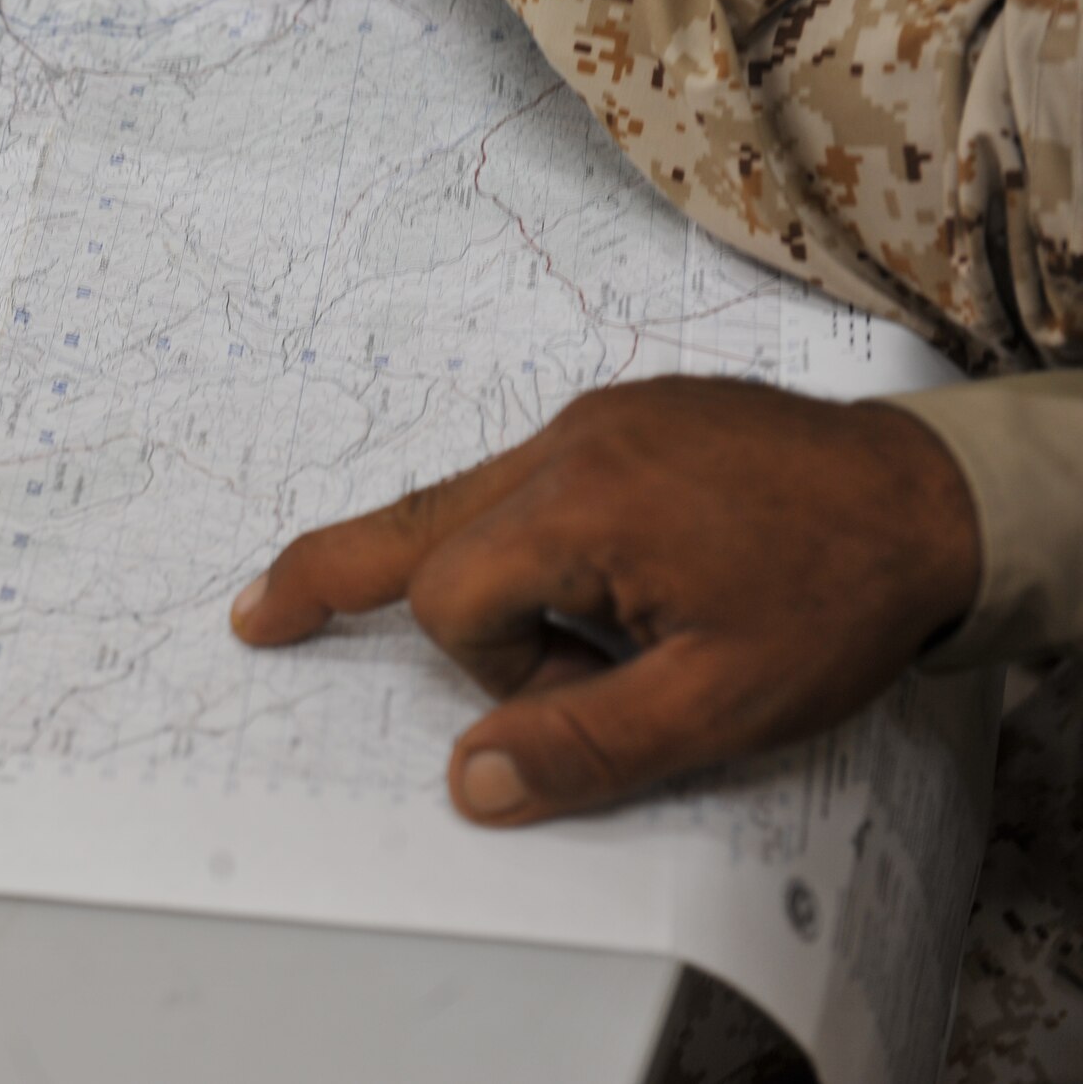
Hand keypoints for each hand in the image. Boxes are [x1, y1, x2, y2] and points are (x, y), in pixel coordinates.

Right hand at [229, 377, 981, 825]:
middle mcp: (568, 442)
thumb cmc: (838, 596)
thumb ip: (582, 746)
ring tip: (555, 630)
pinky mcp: (627, 414)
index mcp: (579, 503)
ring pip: (474, 498)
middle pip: (417, 520)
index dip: (496, 670)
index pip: (449, 598)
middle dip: (339, 571)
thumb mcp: (719, 703)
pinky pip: (535, 478)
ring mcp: (597, 418)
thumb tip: (467, 784)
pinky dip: (538, 538)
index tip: (584, 691)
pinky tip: (618, 572)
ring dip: (489, 573)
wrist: (940, 497)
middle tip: (260, 612)